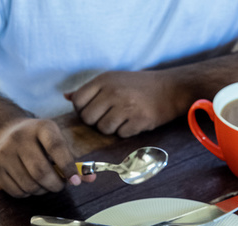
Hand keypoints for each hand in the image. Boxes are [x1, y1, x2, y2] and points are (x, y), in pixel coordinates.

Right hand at [0, 118, 93, 196]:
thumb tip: (91, 178)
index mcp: (41, 127)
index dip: (68, 167)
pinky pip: (18, 192)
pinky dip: (28, 193)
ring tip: (44, 181)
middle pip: (41, 172)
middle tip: (60, 185)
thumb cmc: (39, 141)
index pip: (57, 148)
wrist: (4, 132)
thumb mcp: (57, 141)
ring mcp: (4, 153)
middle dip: (56, 185)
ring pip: (30, 186)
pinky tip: (29, 182)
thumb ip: (74, 161)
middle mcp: (19, 138)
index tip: (74, 181)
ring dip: (42, 190)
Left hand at [65, 70, 184, 137]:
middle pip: (88, 118)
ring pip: (103, 129)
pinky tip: (134, 122)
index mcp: (104, 80)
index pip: (78, 101)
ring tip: (123, 120)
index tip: (94, 111)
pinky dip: (126, 132)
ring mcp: (126, 106)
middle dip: (96, 122)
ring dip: (111, 129)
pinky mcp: (139, 120)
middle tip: (109, 118)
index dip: (82, 110)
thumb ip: (90, 90)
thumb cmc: (139, 86)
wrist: (171, 89)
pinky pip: (121, 134)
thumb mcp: (113, 80)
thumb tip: (66, 96)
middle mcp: (113, 92)